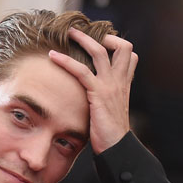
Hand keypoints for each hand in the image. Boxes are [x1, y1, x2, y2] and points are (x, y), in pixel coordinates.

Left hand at [48, 28, 137, 152]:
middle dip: (104, 36)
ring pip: (100, 52)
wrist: (116, 149)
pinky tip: (53, 56)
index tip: (102, 43)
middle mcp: (120, 82)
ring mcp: (110, 87)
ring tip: (69, 33)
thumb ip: (104, 100)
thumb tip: (90, 98)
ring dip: (84, 39)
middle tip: (84, 33)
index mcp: (123, 86)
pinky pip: (82, 71)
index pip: (130, 55)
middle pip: (123, 47)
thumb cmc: (109, 135)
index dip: (118, 45)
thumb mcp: (109, 112)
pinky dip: (66, 61)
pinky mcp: (98, 94)